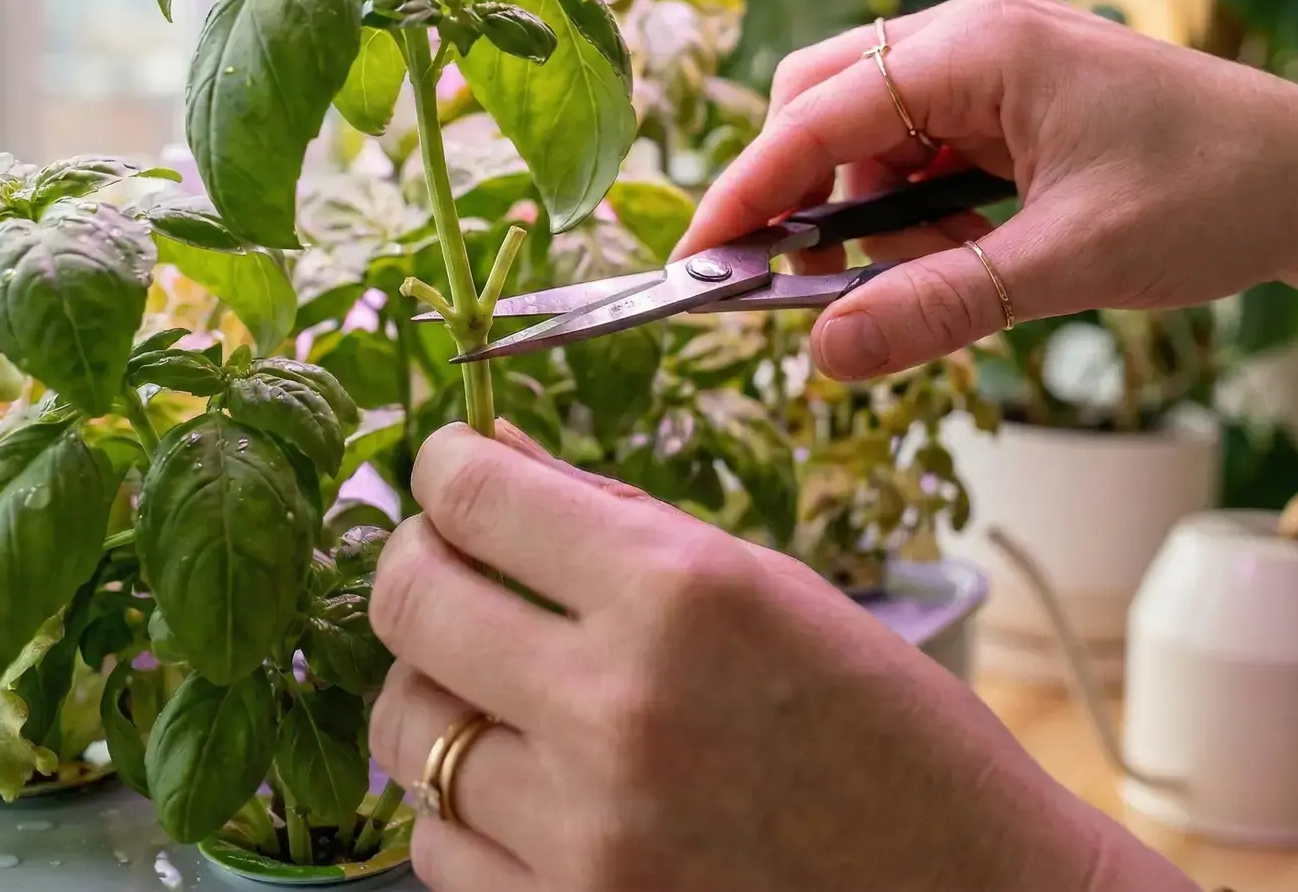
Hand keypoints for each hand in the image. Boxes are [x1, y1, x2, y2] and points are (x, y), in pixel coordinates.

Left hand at [367, 422, 1195, 891]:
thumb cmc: (891, 739)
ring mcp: (590, 833)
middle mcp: (622, 706)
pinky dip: (464, 810)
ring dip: (438, 695)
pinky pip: (437, 848)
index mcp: (683, 593)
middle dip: (417, 566)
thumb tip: (488, 450)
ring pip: (406, 730)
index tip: (450, 472)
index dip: (445, 467)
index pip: (473, 496)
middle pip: (407, 602)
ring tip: (502, 693)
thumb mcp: (774, 591)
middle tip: (451, 569)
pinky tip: (532, 792)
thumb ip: (617, 519)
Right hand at [676, 0, 1297, 379]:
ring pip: (867, 135)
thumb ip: (938, 305)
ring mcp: (989, 60)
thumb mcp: (1067, 263)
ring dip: (872, 216)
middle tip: (804, 284)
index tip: (698, 255)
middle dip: (804, 196)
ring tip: (937, 275)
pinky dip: (916, 211)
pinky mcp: (1005, 96)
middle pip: (824, 103)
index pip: (818, 112)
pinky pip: (916, 150)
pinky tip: (969, 250)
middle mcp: (971, 34)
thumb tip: (824, 352)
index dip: (749, 187)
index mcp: (981, 45)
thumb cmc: (1215, 196)